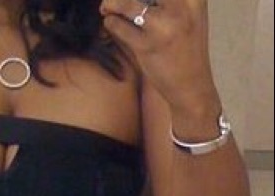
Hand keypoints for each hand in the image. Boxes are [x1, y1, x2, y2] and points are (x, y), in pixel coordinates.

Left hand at [100, 0, 220, 115]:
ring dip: (112, 4)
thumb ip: (167, 4)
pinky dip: (110, 23)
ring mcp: (163, 26)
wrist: (191, 85)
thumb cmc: (185, 50)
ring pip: (127, 4)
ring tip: (106, 7)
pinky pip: (119, 27)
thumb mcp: (188, 16)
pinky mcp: (147, 46)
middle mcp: (181, 7)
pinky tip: (110, 24)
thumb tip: (128, 0)